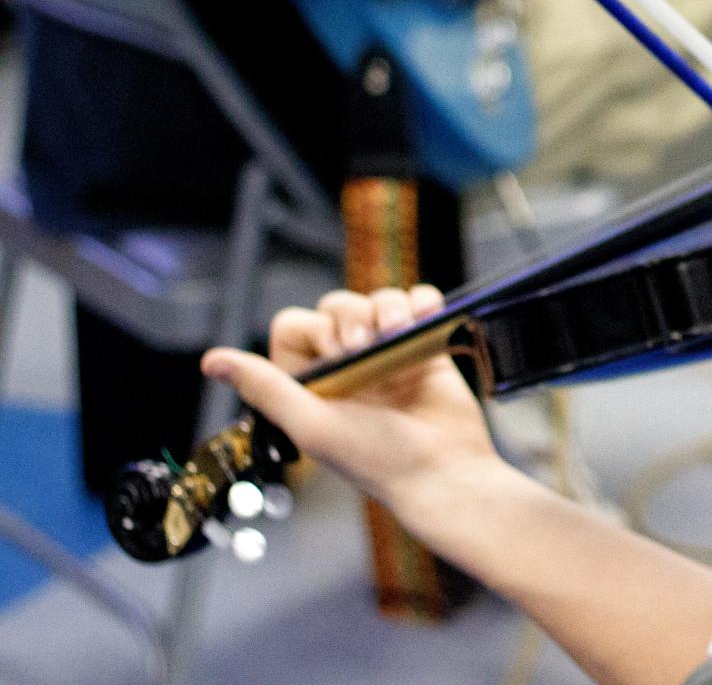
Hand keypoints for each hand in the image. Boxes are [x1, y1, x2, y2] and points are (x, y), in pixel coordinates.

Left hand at [200, 286, 500, 512]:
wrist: (444, 468)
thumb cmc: (376, 458)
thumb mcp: (311, 425)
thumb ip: (266, 388)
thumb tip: (211, 362)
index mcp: (313, 384)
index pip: (297, 327)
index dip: (316, 331)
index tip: (337, 356)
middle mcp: (349, 366)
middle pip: (339, 306)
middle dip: (354, 317)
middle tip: (368, 346)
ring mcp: (389, 354)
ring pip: (380, 299)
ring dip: (391, 308)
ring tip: (403, 332)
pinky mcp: (426, 347)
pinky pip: (420, 302)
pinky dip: (423, 302)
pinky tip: (425, 321)